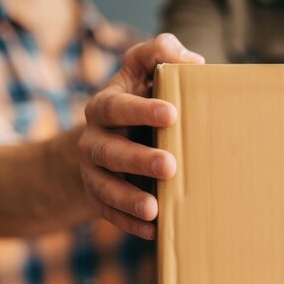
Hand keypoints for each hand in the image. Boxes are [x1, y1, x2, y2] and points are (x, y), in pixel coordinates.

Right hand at [79, 33, 204, 238]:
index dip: (142, 109)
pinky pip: (109, 213)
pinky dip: (130, 223)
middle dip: (138, 159)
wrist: (109, 138)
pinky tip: (154, 230)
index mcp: (104, 107)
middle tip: (170, 165)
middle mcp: (93, 140)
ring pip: (104, 187)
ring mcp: (93, 172)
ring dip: (128, 198)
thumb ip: (160, 53)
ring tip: (154, 207)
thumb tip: (190, 60)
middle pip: (108, 151)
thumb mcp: (143, 70)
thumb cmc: (140, 98)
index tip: (172, 113)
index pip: (117, 106)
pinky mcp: (99, 198)